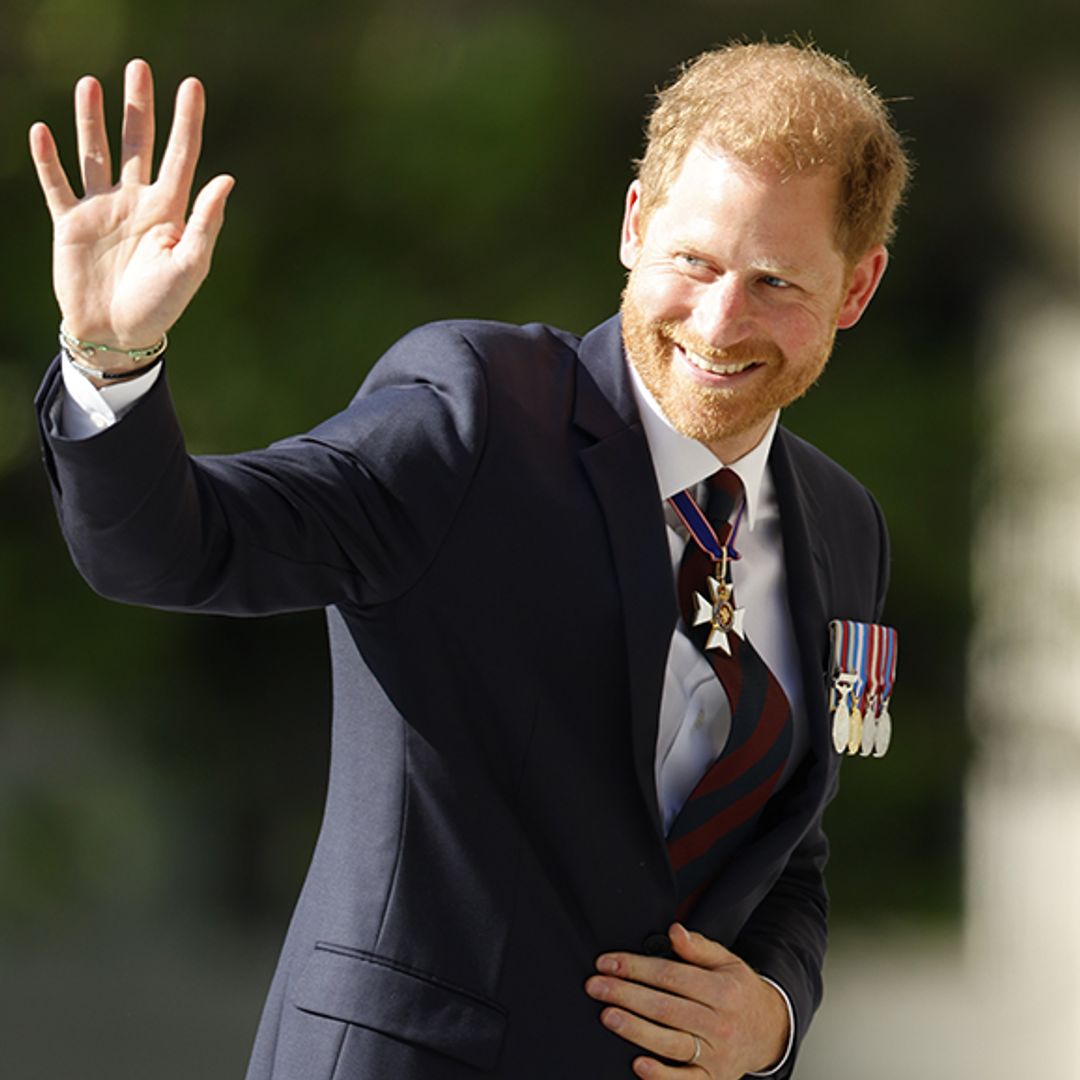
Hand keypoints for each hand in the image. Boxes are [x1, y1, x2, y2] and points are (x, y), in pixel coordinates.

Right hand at [28, 58, 233, 359]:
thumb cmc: (160, 306)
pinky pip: (57, 183)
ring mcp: (102, 209)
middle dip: (138, 107)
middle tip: (139, 67)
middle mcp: (136, 202)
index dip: (187, 121)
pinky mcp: (69, 222)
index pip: (180, 156)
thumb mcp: (189, 267)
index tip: (192, 85)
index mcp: (169, 211)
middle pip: (137, 144)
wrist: (117, 334)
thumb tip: (226, 179)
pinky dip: (47, 159)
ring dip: (92, 120)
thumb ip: (204, 223)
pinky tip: (42, 130)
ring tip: (91, 84)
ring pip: (95, 153)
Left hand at [585, 923, 788, 1078]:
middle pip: (665, 1008)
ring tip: (608, 1016)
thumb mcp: (727, 962)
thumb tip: (675, 931)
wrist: (770, 1031)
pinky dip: (661, 1075)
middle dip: (626, 995)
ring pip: (671, 1042)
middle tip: (596, 987)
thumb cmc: (739, 993)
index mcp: (722, 990)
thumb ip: (699, 947)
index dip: (636, 968)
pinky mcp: (712, 1079)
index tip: (608, 963)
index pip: (671, 976)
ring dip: (635, 1030)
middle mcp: (720, 1024)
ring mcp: (716, 1055)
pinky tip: (639, 1064)